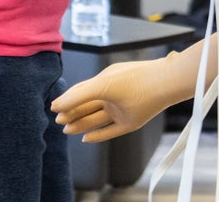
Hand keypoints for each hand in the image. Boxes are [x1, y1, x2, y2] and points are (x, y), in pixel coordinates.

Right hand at [52, 59, 181, 142]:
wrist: (165, 82)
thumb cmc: (132, 79)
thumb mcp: (101, 86)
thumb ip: (77, 96)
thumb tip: (56, 105)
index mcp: (105, 81)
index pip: (82, 92)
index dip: (68, 100)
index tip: (54, 107)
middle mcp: (113, 95)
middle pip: (88, 106)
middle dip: (73, 113)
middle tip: (58, 121)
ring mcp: (122, 109)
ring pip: (97, 118)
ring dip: (81, 124)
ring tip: (66, 130)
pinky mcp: (131, 123)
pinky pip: (111, 130)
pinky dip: (98, 135)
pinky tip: (85, 139)